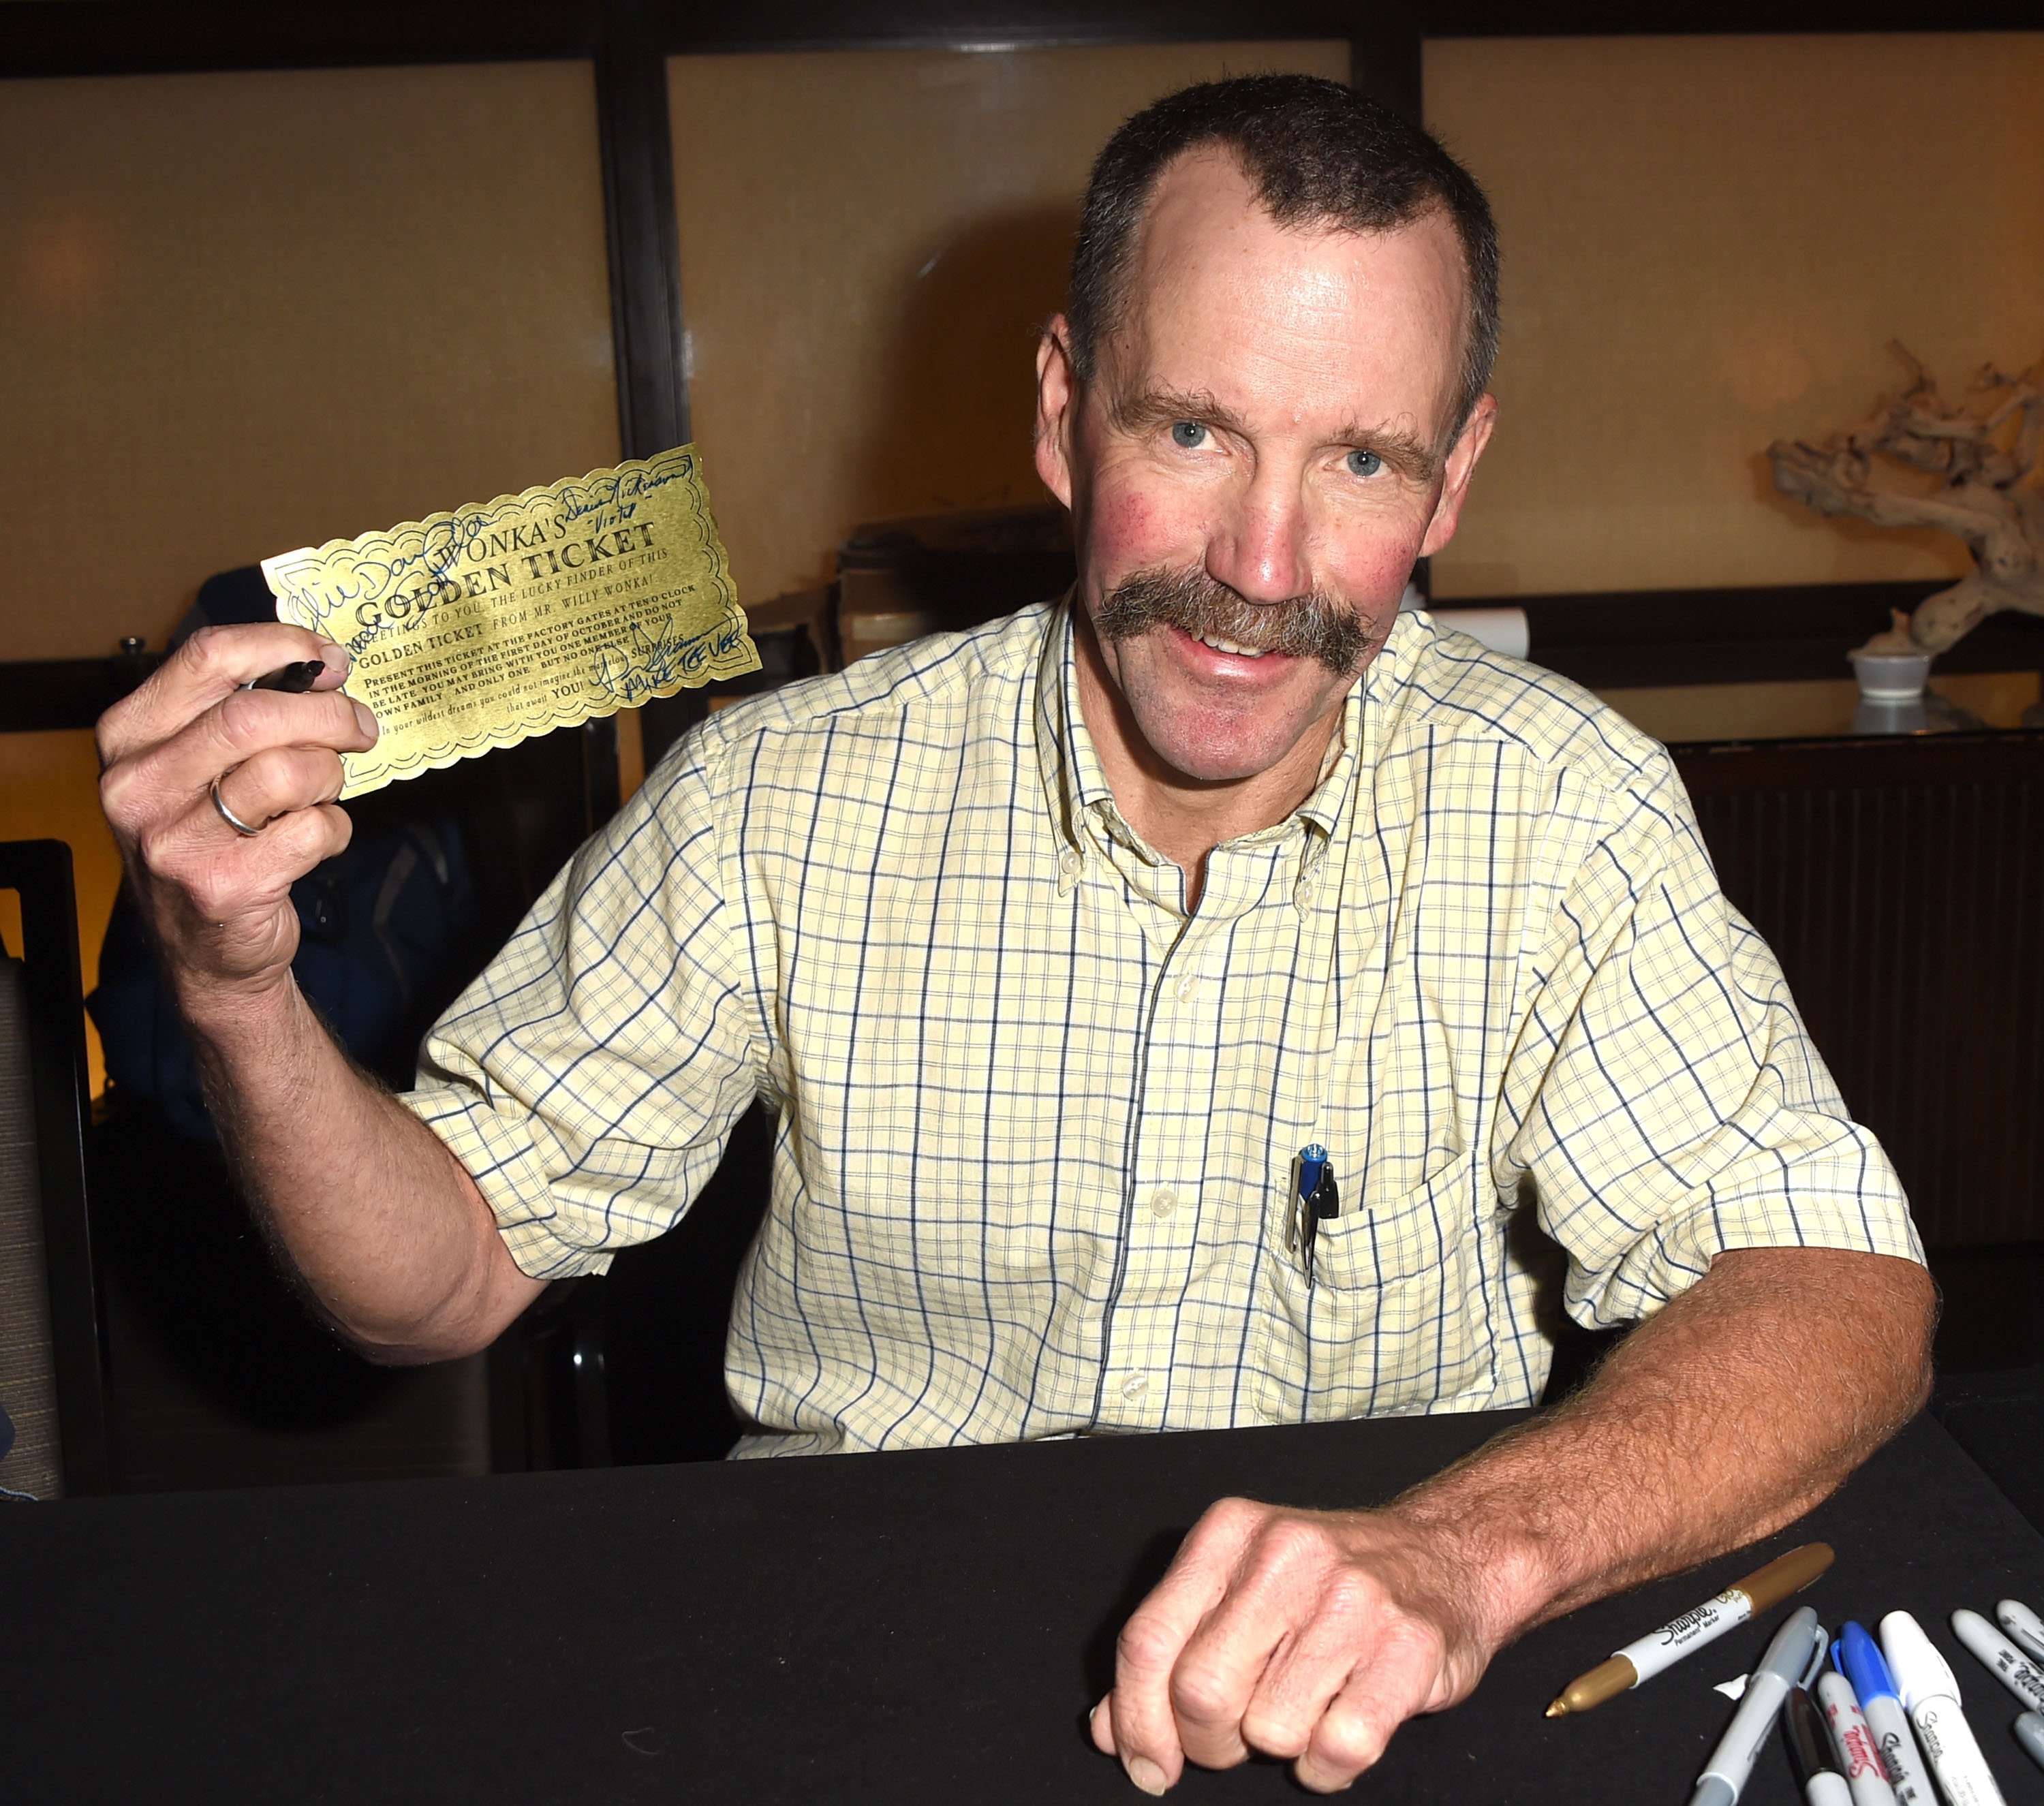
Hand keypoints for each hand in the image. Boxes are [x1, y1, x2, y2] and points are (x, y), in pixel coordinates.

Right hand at [98, 624, 377, 1009]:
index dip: (282, 646)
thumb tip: (320, 663)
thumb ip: (241, 710)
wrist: (205, 950)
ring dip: (330, 777)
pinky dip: (334, 829)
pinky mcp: (225, 885)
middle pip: (255, 715)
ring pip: (290, 771)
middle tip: (359, 727)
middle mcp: (139, 786)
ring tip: (323, 793)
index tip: (327, 659)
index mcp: (129, 737)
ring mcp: (175, 840)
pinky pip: (314, 830)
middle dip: (328, 714)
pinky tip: (315, 839)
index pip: (207, 658)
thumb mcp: (197, 766)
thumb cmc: (211, 841)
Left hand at [1091, 1496, 1501, 1793]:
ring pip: (1270, 1730)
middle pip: (1201, 1693)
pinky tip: (1341, 1729)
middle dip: (1211, 1742)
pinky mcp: (1407, 1647)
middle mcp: (1285, 1554)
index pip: (1149, 1641)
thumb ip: (1171, 1649)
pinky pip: (1337, 1750)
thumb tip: (1109, 1730)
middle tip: (1239, 1737)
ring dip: (1281, 1746)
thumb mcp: (1238, 1589)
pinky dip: (1330, 1766)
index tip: (1148, 1766)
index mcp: (1229, 1532)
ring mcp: (1351, 1598)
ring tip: (1307, 1707)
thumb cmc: (1326, 1584)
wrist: (1448, 1554)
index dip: (1136, 1720)